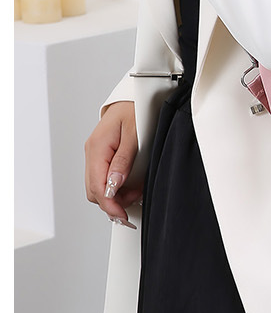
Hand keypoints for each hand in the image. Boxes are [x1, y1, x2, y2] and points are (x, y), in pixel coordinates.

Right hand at [84, 101, 142, 228]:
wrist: (135, 97)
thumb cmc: (136, 110)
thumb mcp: (135, 135)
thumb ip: (123, 160)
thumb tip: (114, 184)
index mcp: (97, 147)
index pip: (97, 186)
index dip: (110, 205)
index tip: (123, 215)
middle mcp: (92, 152)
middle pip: (94, 190)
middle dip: (113, 202)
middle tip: (135, 200)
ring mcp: (95, 154)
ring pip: (98, 187)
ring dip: (116, 195)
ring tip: (137, 191)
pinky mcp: (102, 156)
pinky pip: (103, 178)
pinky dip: (116, 187)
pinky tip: (131, 185)